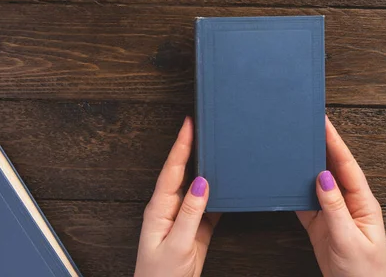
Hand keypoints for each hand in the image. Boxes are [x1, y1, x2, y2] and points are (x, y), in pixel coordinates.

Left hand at [135, 117, 219, 276]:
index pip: (172, 169)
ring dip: (206, 168)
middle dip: (191, 148)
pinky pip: (208, 205)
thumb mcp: (178, 243)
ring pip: (197, 186)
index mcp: (160, 208)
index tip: (188, 123)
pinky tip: (225, 183)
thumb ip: (190, 212)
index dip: (181, 145)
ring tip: (215, 148)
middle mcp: (170, 208)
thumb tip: (202, 182)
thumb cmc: (161, 275)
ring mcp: (183, 217)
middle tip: (202, 126)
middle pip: (183, 172)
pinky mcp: (196, 228)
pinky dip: (218, 192)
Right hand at [296, 116, 385, 276]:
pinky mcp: (321, 226)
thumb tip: (323, 177)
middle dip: (321, 147)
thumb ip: (334, 208)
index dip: (335, 142)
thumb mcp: (349, 239)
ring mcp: (334, 214)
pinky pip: (306, 203)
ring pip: (318, 184)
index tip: (324, 123)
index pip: (347, 165)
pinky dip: (296, 192)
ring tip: (294, 148)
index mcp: (363, 203)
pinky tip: (287, 182)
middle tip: (306, 127)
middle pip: (333, 169)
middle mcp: (349, 204)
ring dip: (307, 167)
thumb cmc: (364, 273)